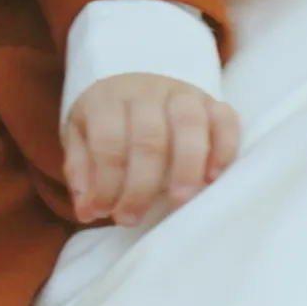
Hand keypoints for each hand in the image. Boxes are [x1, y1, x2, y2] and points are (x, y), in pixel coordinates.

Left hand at [63, 71, 239, 224]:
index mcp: (106, 99)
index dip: (107, 183)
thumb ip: (81, 172)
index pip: (108, 141)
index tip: (107, 213)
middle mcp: (145, 91)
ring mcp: (181, 94)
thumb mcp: (81, 139)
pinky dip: (224, 148)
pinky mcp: (212, 102)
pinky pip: (225, 118)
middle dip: (141, 185)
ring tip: (179, 201)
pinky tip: (212, 178)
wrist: (134, 88)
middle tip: (133, 217)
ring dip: (186, 167)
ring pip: (189, 123)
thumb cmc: (107, 123)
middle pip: (149, 137)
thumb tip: (86, 209)